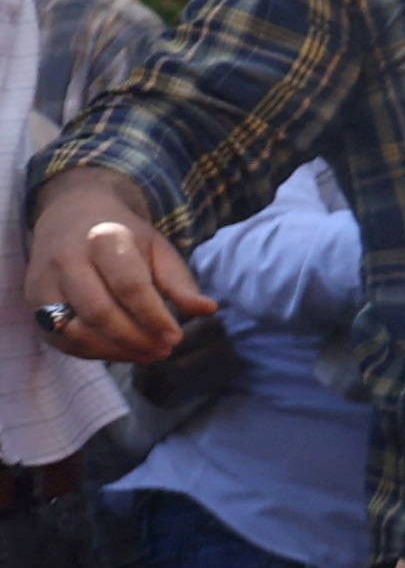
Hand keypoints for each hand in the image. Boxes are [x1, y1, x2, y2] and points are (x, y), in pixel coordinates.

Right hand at [24, 168, 211, 362]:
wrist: (72, 212)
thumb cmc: (123, 236)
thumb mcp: (157, 248)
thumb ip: (179, 281)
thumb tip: (207, 309)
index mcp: (103, 239)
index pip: (129, 285)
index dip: (154, 316)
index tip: (177, 337)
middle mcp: (67, 259)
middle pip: (99, 311)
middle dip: (135, 339)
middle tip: (164, 350)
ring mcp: (45, 281)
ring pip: (76, 329)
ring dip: (115, 351)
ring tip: (147, 354)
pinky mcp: (33, 300)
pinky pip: (61, 337)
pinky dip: (92, 352)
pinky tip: (120, 352)